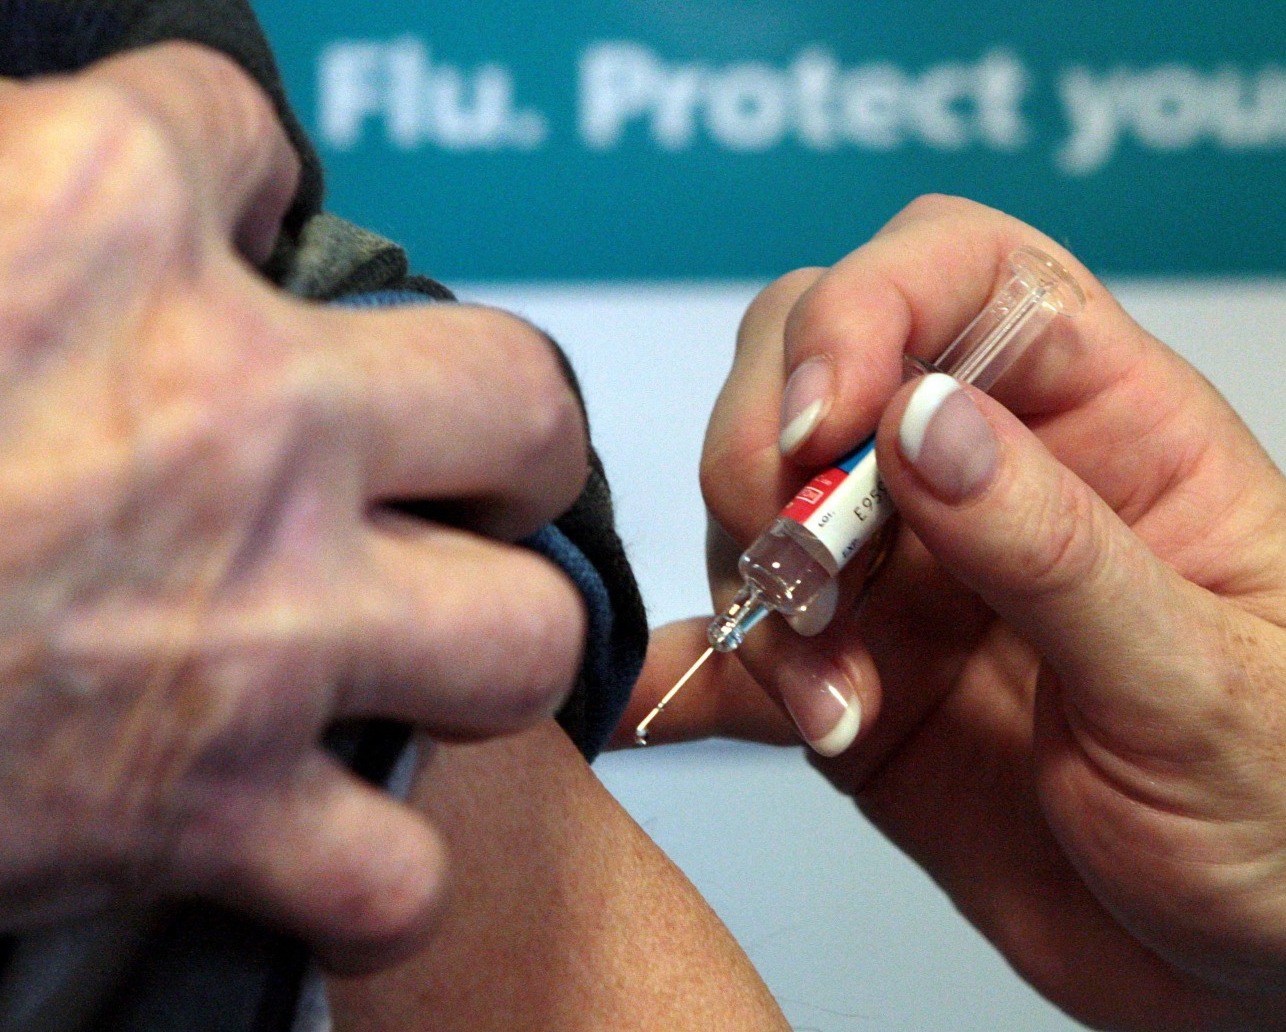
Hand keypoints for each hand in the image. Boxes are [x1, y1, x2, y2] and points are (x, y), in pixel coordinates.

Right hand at [0, 43, 587, 969]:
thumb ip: (9, 176)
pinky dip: (371, 871)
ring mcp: (248, 627)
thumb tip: (79, 164)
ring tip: (423, 635)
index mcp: (91, 222)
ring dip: (486, 639)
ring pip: (520, 631)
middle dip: (496, 431)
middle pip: (512, 393)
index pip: (238, 136)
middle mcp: (226, 415)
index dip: (236, 182)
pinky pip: (390, 873)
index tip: (223, 230)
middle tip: (449, 459)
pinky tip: (324, 835)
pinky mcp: (201, 815)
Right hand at [627, 196, 1285, 1027]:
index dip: (872, 302)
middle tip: (801, 576)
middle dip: (770, 445)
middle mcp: (996, 481)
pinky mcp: (859, 683)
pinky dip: (692, 670)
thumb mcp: (1208, 684)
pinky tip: (660, 709)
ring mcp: (916, 582)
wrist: (1268, 966)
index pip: (965, 271)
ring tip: (835, 707)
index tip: (827, 418)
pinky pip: (743, 650)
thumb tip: (920, 421)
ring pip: (762, 499)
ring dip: (760, 592)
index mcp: (1115, 427)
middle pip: (818, 356)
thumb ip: (1060, 552)